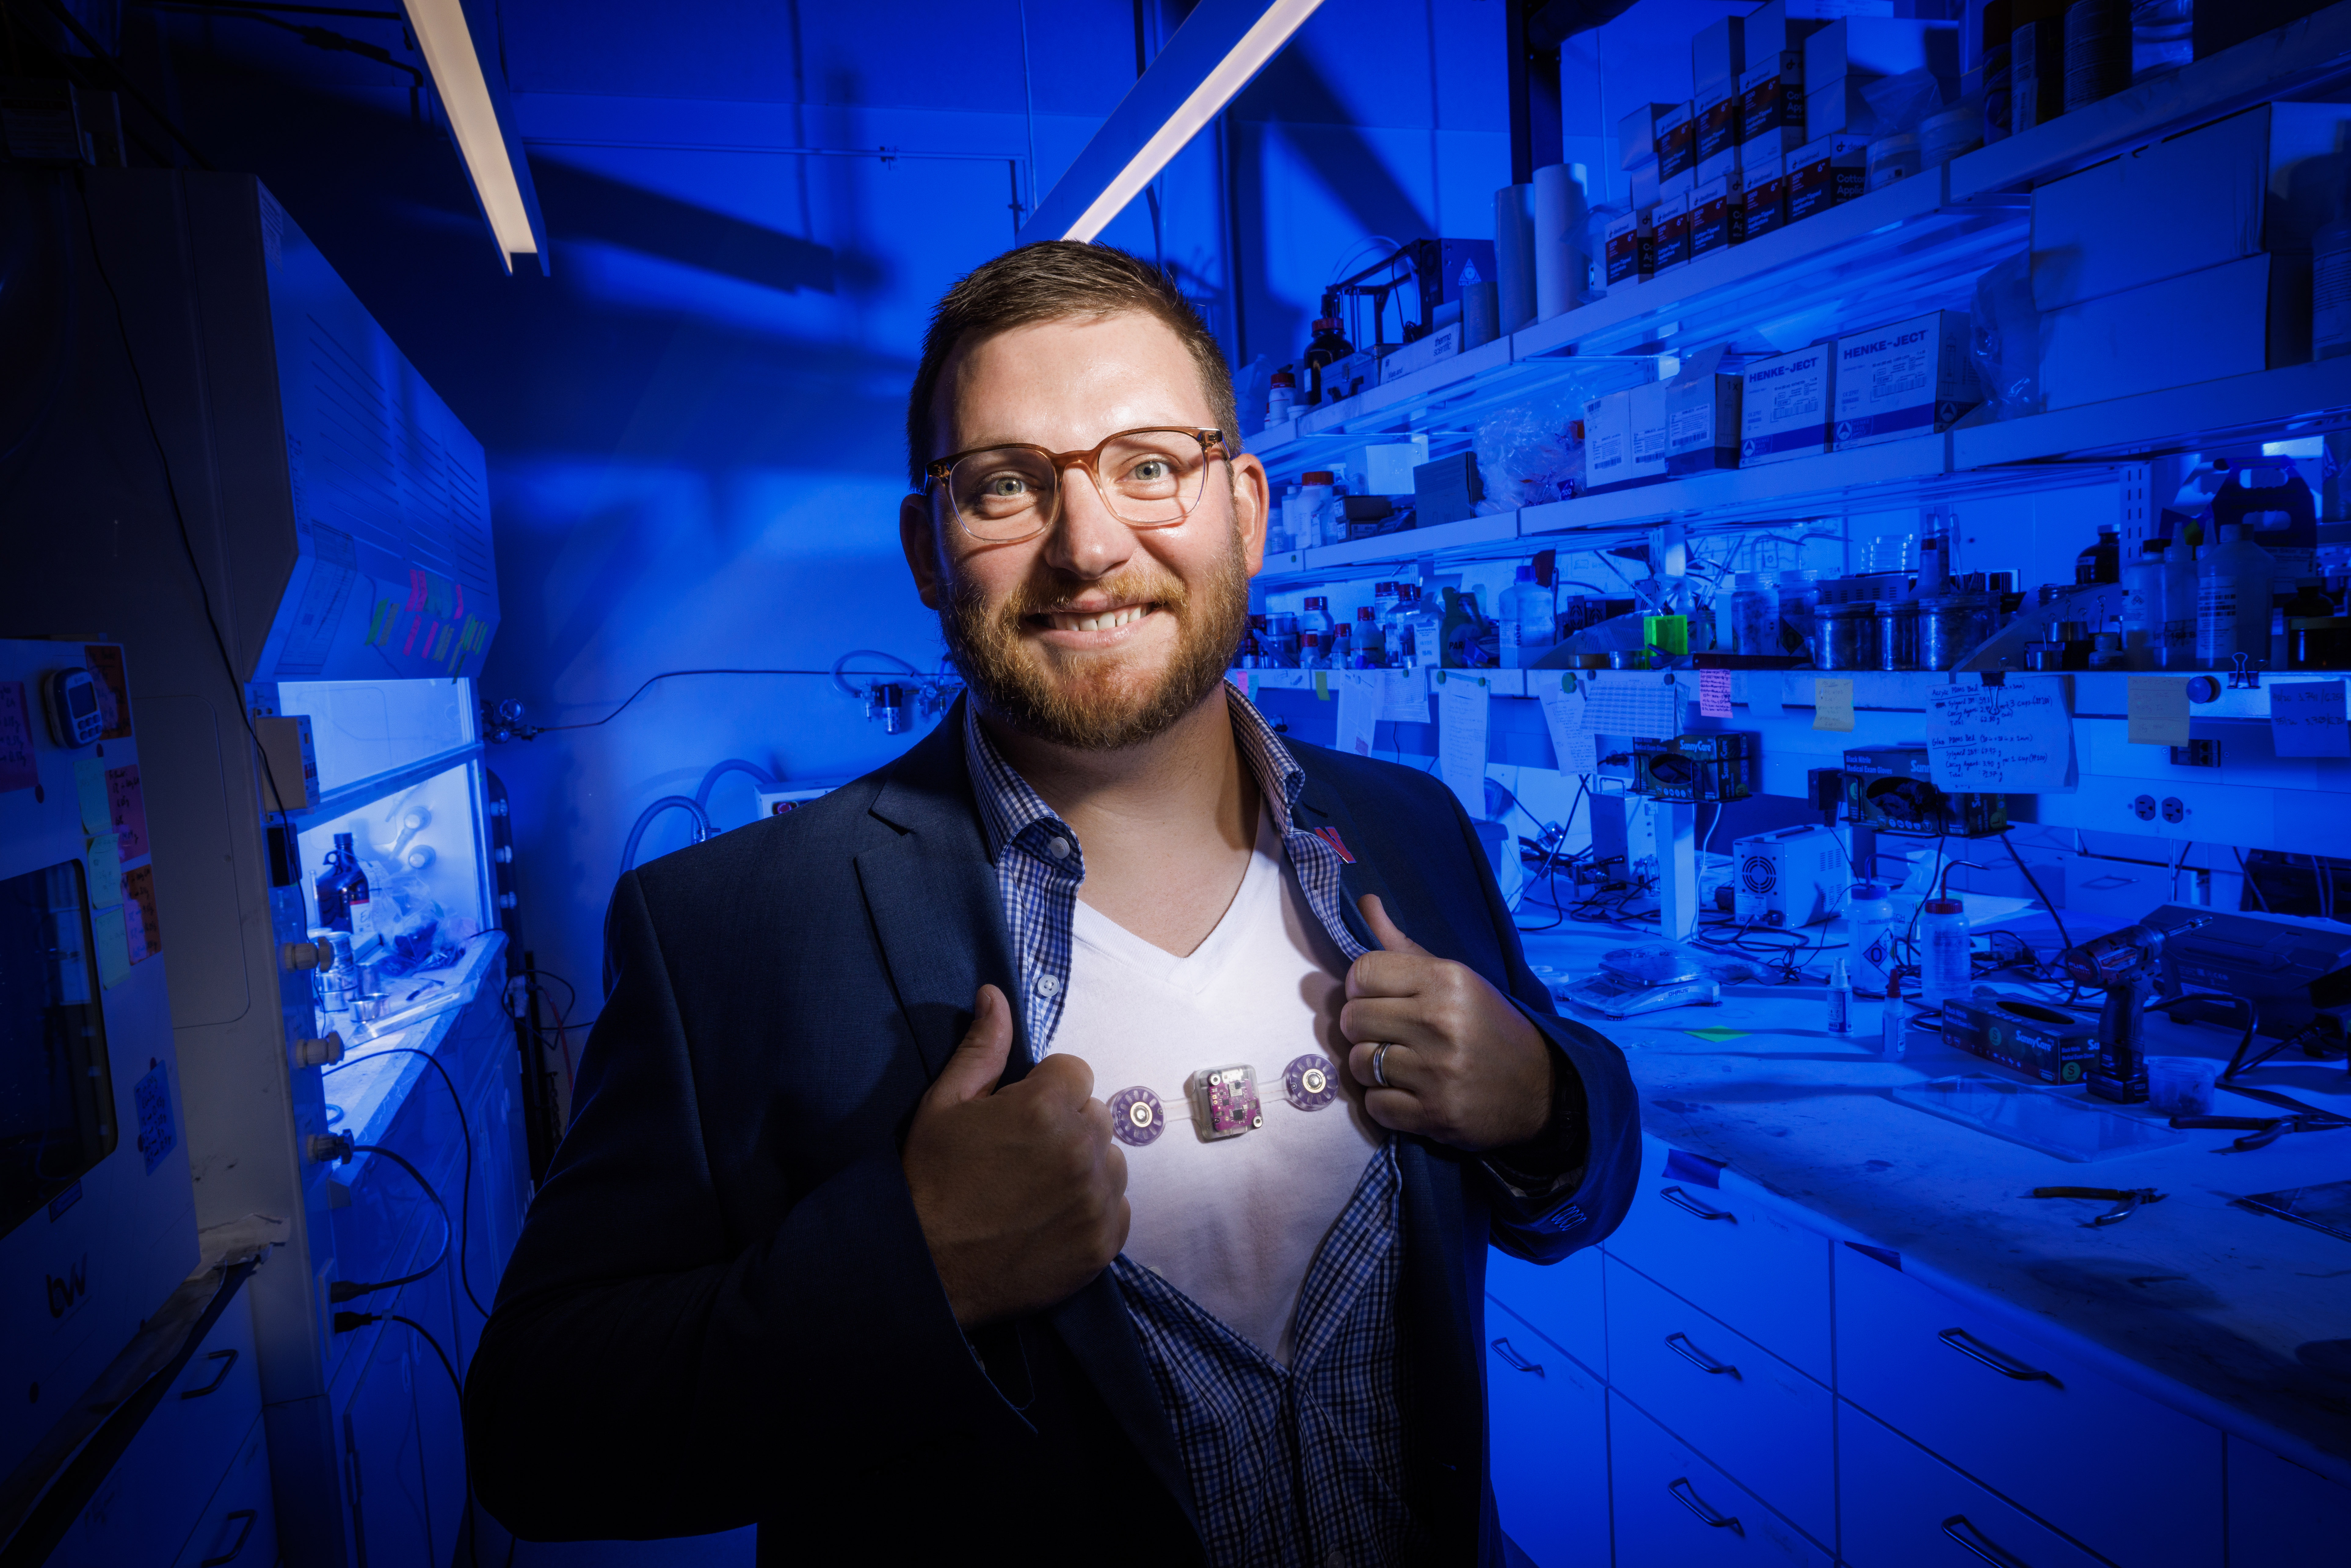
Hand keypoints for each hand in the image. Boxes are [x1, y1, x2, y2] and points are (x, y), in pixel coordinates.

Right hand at [902, 985, 1129, 1326]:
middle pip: (1096, 1115)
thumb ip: (982, 1048)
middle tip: (1021, 1158)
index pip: (1075, 1072)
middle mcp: (1082, 1149)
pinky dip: (1092, 1212)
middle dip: (1066, 1127)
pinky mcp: (1105, 1242)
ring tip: (1035, 1192)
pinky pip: (1118, 1208)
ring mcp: (1097, 1199)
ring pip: (1111, 1161)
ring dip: (1084, 1169)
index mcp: (1045, 1106)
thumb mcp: (944, 1105)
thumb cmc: (930, 1181)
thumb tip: (996, 993)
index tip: (1016, 1118)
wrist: (927, 1269)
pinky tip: (1050, 1221)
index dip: (1044, 1091)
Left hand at [1340, 896, 1553, 1151]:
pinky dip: (1384, 1101)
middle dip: (1363, 1027)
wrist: (1541, 1089)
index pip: (1362, 972)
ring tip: (1399, 1063)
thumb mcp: (1455, 977)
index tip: (1379, 997)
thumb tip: (1364, 901)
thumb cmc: (1488, 1026)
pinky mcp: (1434, 1115)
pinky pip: (1374, 1105)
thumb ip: (1403, 945)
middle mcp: (1440, 1022)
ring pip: (1358, 1063)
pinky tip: (1408, 1092)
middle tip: (1388, 1033)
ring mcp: (1436, 1072)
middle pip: (1352, 1019)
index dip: (1361, 987)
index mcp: (1446, 980)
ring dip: (1371, 1066)